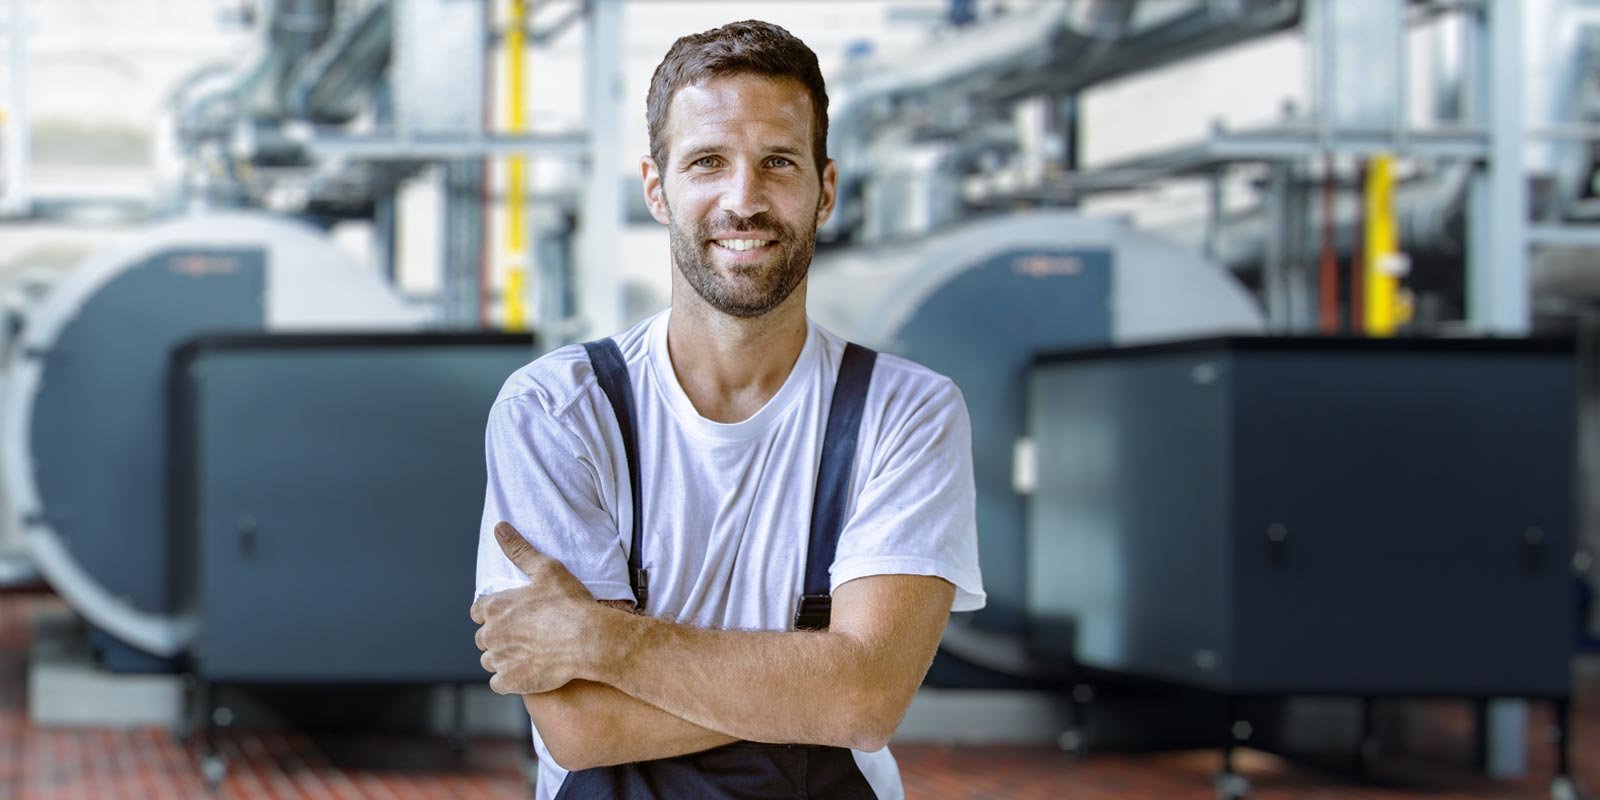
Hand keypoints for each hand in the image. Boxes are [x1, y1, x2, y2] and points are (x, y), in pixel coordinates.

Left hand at [471, 522, 603, 693]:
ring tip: (529, 652)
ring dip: (504, 657)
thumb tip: (500, 528)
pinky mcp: (510, 681)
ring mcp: (500, 659)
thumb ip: (519, 549)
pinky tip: (528, 670)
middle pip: (483, 637)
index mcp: (496, 607)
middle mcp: (491, 634)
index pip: (477, 612)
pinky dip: (510, 678)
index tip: (511, 616)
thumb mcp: (546, 568)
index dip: (493, 613)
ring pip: (490, 660)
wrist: (588, 639)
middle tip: (525, 635)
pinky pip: (498, 683)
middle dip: (499, 636)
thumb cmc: (569, 603)